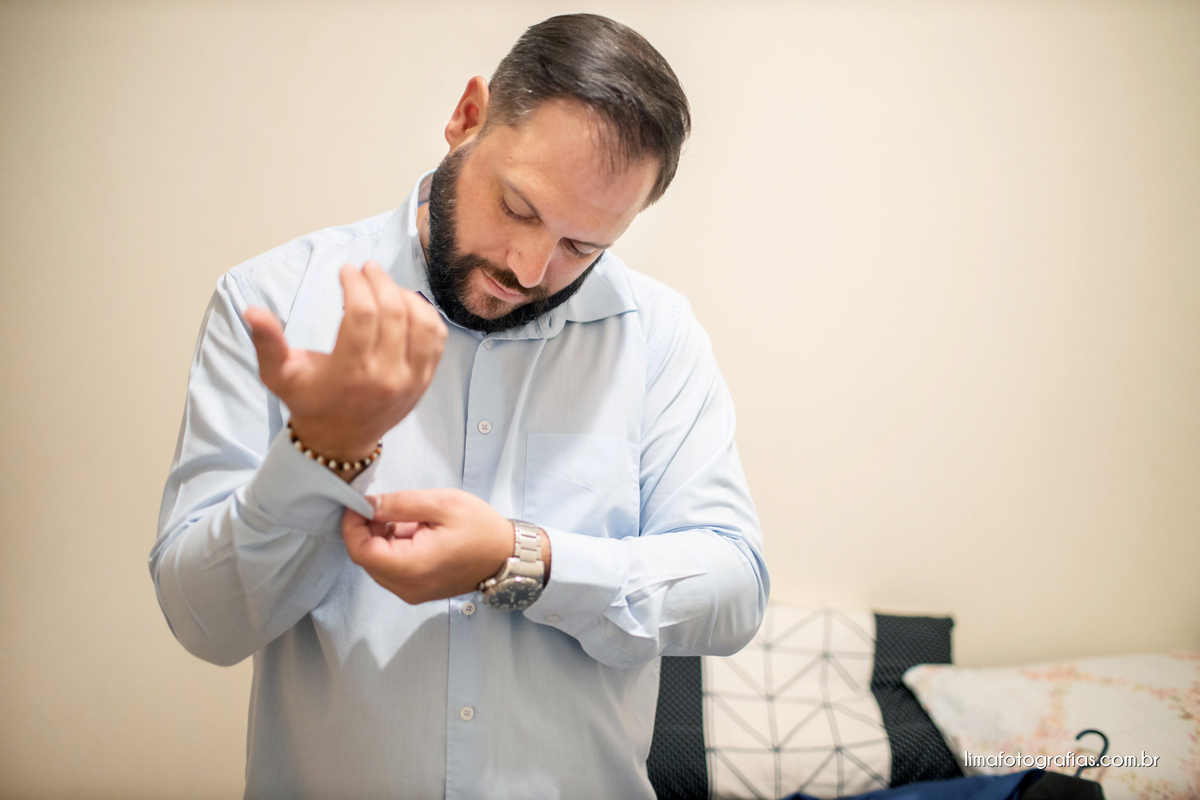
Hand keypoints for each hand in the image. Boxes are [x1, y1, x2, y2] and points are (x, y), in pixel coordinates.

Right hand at [244, 262, 446, 461]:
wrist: (339, 440)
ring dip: (405, 295)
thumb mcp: (279, 375)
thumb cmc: (308, 401)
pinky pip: (436, 338)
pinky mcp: (425, 381)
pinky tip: (405, 305)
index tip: (346, 271)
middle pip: (393, 312)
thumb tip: (251, 310)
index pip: (362, 314)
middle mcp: (386, 377)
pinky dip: (425, 315)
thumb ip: (267, 342)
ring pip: (421, 322)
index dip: (355, 284)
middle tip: (366, 269)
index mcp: (351, 373)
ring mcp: (411, 380)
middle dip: (379, 281)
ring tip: (385, 286)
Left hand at [341, 489, 550, 604]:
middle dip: (367, 530)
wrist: (508, 556)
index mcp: (412, 567)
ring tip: (406, 518)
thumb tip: (365, 504)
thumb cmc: (480, 528)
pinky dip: (392, 550)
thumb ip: (398, 504)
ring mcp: (412, 593)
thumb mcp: (441, 504)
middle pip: (366, 559)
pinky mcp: (417, 591)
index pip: (360, 551)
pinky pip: (391, 571)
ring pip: (377, 565)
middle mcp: (407, 587)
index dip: (351, 526)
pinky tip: (412, 532)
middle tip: (385, 505)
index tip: (358, 503)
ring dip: (380, 540)